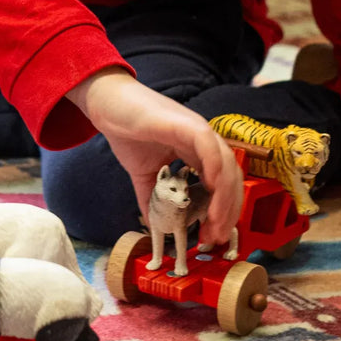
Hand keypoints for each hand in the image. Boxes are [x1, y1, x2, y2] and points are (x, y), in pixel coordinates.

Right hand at [66, 68, 242, 243]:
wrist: (108, 103)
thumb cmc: (127, 132)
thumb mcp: (142, 175)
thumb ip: (151, 199)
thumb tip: (154, 227)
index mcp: (197, 153)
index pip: (222, 185)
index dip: (222, 212)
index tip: (212, 236)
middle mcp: (204, 143)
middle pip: (231, 179)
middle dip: (228, 211)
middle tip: (216, 237)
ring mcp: (198, 132)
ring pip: (226, 166)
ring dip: (225, 198)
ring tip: (215, 223)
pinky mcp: (187, 124)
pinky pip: (210, 148)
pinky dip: (216, 169)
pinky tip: (212, 190)